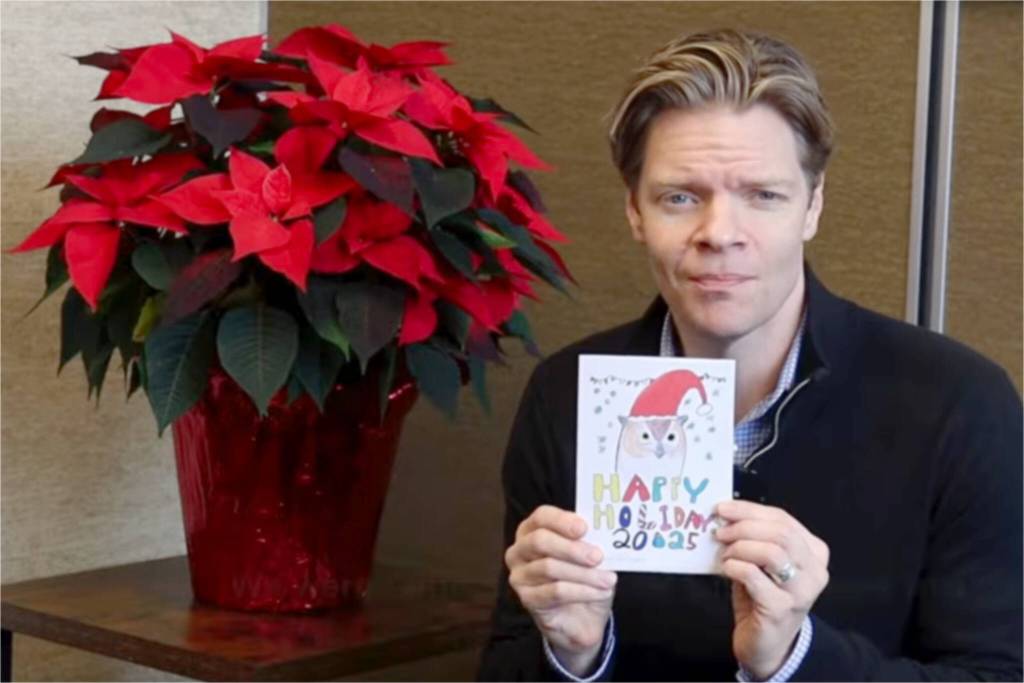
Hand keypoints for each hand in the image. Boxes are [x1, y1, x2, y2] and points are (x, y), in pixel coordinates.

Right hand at [505, 504, 617, 675]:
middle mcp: (519, 550)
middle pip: (540, 541)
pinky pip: (555, 592)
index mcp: (532, 530)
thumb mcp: (589, 556)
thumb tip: (603, 534)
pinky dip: (582, 591)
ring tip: (608, 579)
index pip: (541, 516)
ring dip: (584, 574)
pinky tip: (601, 593)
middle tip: (597, 556)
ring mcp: (519, 576)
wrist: (581, 619)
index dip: (561, 520)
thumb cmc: (583, 579)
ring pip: (549, 568)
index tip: (584, 528)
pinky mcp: (527, 599)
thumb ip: (590, 542)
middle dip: (571, 548)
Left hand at [714, 500, 830, 679]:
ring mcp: (801, 591)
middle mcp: (814, 571)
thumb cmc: (762, 598)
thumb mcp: (762, 562)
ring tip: (725, 554)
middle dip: (743, 527)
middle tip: (720, 532)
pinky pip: (755, 576)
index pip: (782, 519)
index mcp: (814, 552)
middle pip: (780, 532)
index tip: (723, 509)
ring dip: (740, 547)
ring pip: (772, 552)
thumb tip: (726, 515)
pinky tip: (727, 569)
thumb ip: (754, 538)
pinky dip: (735, 567)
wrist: (767, 644)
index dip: (749, 510)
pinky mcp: (781, 608)